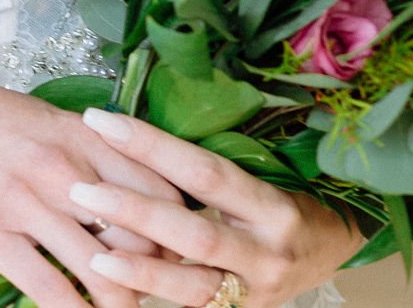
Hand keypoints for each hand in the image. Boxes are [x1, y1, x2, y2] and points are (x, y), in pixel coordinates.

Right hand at [0, 64, 183, 307]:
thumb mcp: (39, 116)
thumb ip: (82, 151)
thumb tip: (121, 192)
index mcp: (81, 134)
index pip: (159, 188)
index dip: (179, 228)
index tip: (180, 251)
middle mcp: (63, 167)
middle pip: (142, 236)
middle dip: (158, 275)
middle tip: (158, 293)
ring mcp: (27, 201)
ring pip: (103, 272)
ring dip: (120, 303)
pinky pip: (50, 290)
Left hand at [73, 108, 360, 307]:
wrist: (332, 250)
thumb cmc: (286, 197)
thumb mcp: (260, 176)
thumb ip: (208, 168)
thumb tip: (135, 133)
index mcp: (272, 206)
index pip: (203, 172)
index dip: (150, 145)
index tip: (100, 122)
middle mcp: (267, 253)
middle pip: (193, 233)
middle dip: (134, 211)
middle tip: (81, 189)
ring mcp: (255, 294)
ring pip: (191, 288)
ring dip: (138, 272)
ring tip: (92, 256)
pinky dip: (153, 300)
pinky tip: (116, 292)